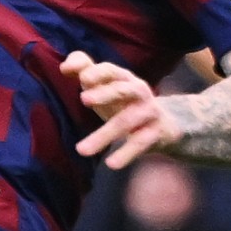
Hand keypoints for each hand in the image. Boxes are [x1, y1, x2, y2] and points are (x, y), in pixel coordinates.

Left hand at [63, 49, 181, 169]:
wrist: (165, 125)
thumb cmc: (124, 103)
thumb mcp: (106, 87)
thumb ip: (86, 71)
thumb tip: (65, 66)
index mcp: (123, 78)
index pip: (110, 71)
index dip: (97, 72)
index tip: (81, 78)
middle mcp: (138, 92)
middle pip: (122, 90)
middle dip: (105, 93)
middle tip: (84, 99)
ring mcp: (149, 112)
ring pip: (126, 122)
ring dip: (103, 135)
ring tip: (81, 150)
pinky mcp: (156, 133)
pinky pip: (140, 143)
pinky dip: (126, 154)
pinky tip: (111, 164)